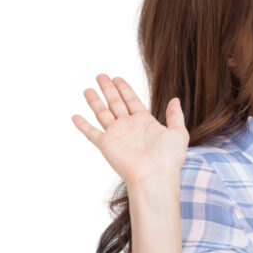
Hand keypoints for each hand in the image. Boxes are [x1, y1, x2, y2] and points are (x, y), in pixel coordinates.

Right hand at [72, 74, 188, 187]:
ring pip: (102, 113)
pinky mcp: (106, 145)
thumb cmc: (168, 159)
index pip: (131, 100)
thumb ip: (175, 116)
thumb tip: (175, 100)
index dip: (124, 88)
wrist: (155, 176)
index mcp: (144, 122)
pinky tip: (75, 116)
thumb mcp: (178, 133)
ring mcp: (116, 135)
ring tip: (88, 89)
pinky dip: (82, 125)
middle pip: (115, 102)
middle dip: (108, 89)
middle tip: (100, 75)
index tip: (117, 78)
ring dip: (94, 101)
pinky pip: (91, 132)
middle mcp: (128, 126)